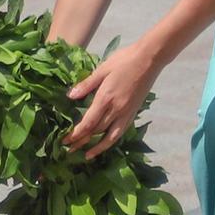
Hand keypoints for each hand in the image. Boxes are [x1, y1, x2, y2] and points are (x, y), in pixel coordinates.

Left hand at [64, 37, 162, 158]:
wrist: (150, 59)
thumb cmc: (124, 60)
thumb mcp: (102, 69)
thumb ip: (87, 84)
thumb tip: (71, 96)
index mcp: (105, 98)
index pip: (88, 123)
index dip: (76, 134)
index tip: (65, 141)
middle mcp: (116, 109)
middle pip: (96, 132)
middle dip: (81, 142)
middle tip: (69, 151)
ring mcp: (127, 112)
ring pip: (111, 136)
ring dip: (98, 148)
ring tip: (87, 156)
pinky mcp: (134, 112)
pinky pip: (121, 131)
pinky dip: (111, 140)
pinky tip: (105, 144)